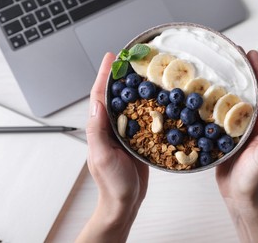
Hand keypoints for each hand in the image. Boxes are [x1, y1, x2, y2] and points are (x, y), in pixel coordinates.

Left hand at [76, 53, 148, 242]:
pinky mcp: (139, 139)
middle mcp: (112, 126)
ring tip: (148, 72)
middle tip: (133, 58)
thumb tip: (97, 102)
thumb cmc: (112, 183)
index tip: (113, 57)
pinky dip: (151, 106)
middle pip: (117, 95)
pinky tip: (160, 99)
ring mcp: (126, 132)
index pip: (100, 96)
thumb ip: (97, 130)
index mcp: (100, 128)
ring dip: (138, 88)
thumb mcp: (102, 156)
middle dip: (122, 76)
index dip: (105, 75)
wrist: (125, 201)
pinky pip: (145, 118)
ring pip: (132, 104)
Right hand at [216, 50, 257, 242]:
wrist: (240, 196)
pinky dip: (212, 102)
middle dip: (241, 72)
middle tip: (231, 54)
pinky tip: (201, 94)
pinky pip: (218, 115)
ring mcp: (237, 128)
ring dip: (225, 84)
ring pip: (231, 100)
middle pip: (247, 91)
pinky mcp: (224, 136)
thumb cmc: (255, 178)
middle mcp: (252, 122)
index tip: (251, 54)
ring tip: (216, 68)